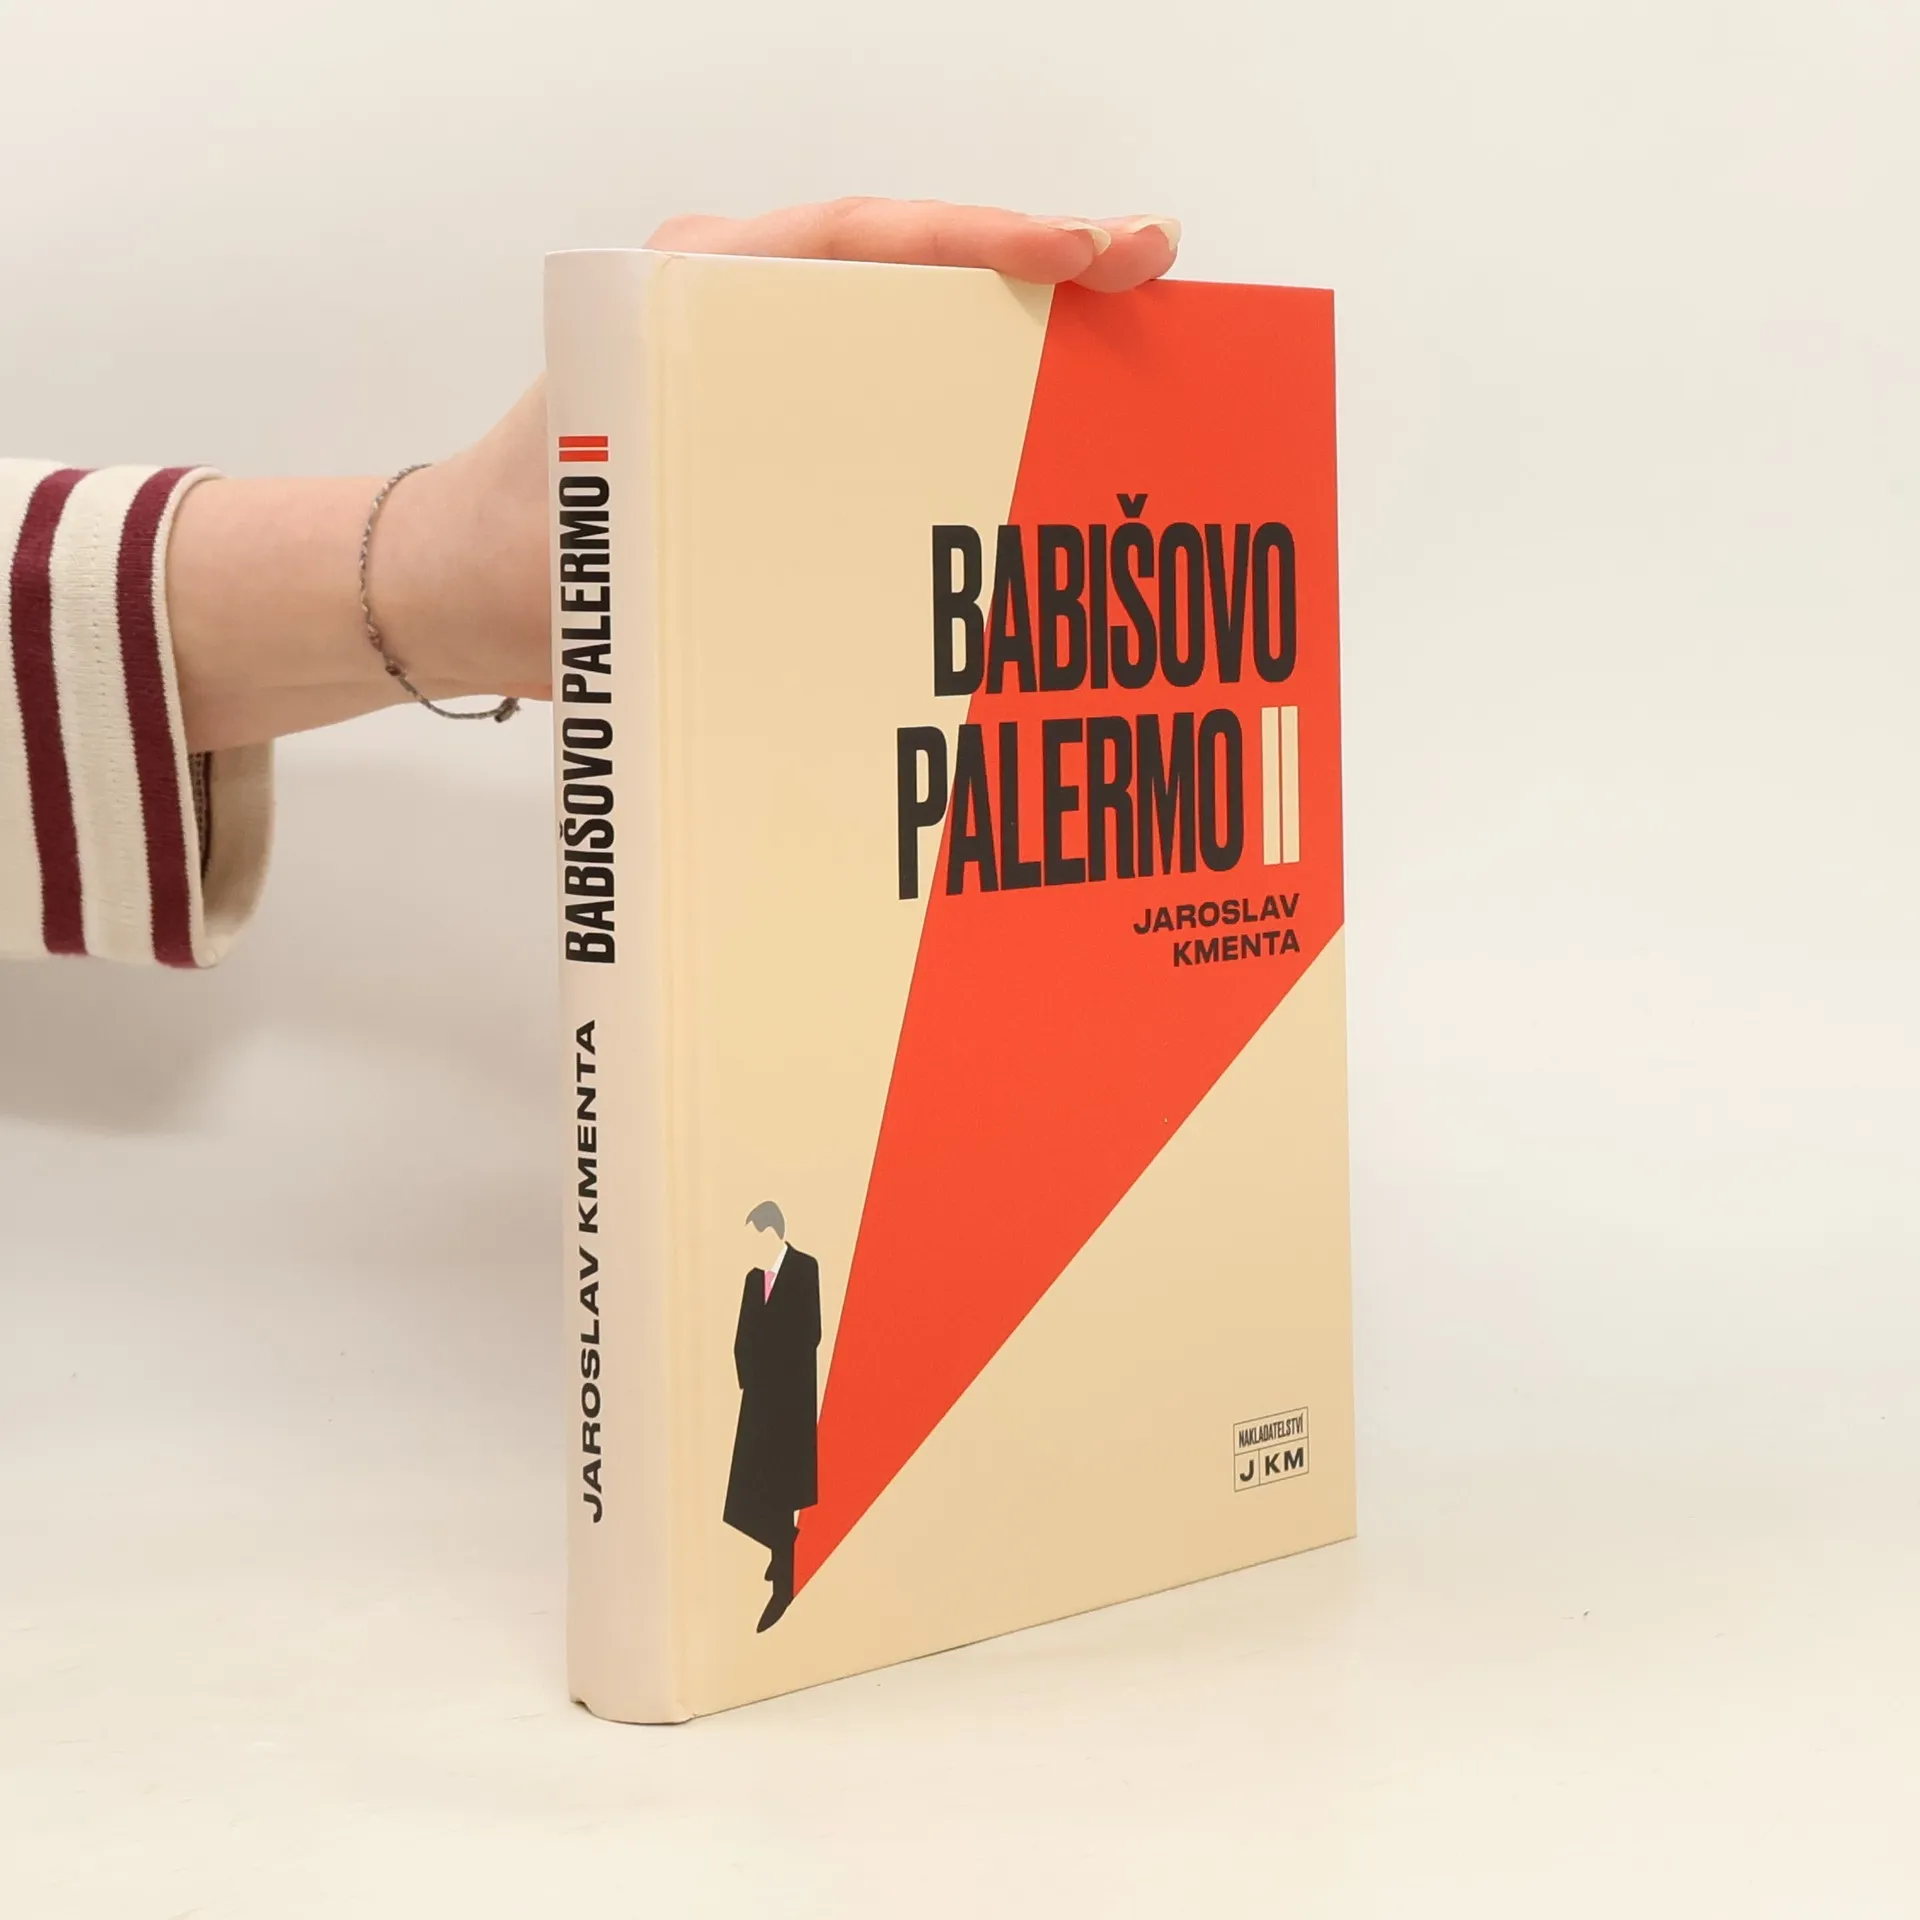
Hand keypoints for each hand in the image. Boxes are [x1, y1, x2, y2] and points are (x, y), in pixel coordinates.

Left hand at [168, 201, 1180, 750]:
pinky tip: (1040, 440)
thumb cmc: (510, 557)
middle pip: (908, 269)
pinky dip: (969, 408)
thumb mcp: (595, 537)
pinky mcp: (781, 431)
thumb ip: (693, 534)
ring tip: (1128, 347)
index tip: (1077, 250)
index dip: (974, 241)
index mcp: (691, 298)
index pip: (856, 240)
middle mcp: (740, 318)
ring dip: (1016, 339)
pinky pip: (892, 401)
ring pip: (913, 331)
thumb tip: (838, 586)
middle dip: (1033, 264)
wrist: (455, 590)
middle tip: (1147, 267)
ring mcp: (766, 371)